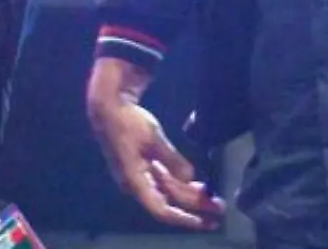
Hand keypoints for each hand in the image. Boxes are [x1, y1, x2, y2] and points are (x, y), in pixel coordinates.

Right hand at [86, 62, 222, 230]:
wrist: (108, 107)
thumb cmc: (127, 122)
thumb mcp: (153, 138)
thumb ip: (172, 159)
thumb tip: (190, 177)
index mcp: (135, 180)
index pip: (161, 209)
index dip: (184, 218)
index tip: (204, 221)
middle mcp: (135, 183)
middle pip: (168, 201)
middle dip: (193, 205)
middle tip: (219, 206)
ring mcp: (138, 176)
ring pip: (166, 191)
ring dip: (188, 194)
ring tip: (211, 196)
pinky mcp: (140, 168)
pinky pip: (162, 181)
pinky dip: (178, 183)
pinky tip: (194, 182)